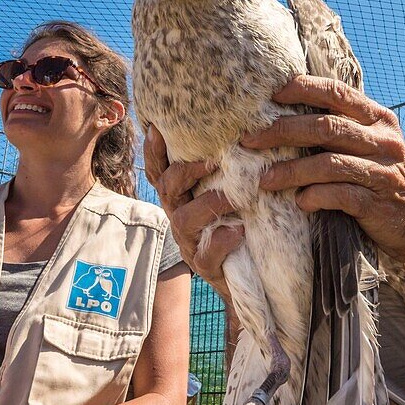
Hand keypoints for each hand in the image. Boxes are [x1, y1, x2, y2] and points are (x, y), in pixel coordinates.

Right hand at [143, 125, 244, 298]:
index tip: (156, 128)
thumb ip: (225, 170)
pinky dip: (222, 240)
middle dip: (185, 171)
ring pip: (184, 220)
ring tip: (232, 197)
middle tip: (212, 160)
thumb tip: (240, 130)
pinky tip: (239, 231)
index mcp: (182, 198)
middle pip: (168, 189)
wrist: (249, 275)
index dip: (155, 151)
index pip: (161, 171)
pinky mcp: (205, 266)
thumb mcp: (229, 195)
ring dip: (208, 203)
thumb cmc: (241, 224)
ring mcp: (190, 243)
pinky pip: (207, 254)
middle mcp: (180, 217)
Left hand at [240, 75, 404, 276]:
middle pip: (326, 126)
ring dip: (291, 171)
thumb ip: (344, 129)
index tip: (271, 95)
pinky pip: (339, 195)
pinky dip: (314, 197)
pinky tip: (300, 202)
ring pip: (329, 163)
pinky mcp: (378, 203)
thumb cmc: (386, 181)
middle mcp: (383, 140)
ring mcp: (382, 171)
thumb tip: (289, 116)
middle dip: (282, 131)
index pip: (337, 92)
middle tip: (250, 140)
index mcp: (379, 119)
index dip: (302, 89)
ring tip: (265, 180)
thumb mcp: (373, 146)